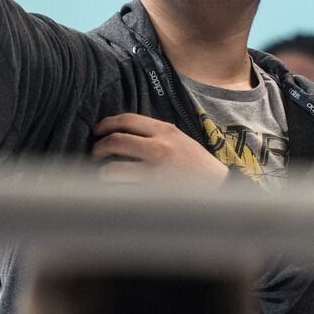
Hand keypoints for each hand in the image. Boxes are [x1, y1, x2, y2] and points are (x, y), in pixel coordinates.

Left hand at [92, 113, 228, 185]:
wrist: (218, 186)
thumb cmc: (197, 164)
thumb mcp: (179, 139)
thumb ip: (155, 134)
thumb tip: (122, 133)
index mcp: (165, 131)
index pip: (127, 120)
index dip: (106, 124)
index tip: (97, 131)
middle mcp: (159, 148)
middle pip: (115, 141)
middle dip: (98, 148)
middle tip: (95, 154)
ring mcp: (155, 172)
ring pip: (112, 169)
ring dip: (102, 173)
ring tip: (104, 176)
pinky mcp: (153, 193)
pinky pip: (122, 191)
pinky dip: (113, 191)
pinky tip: (114, 191)